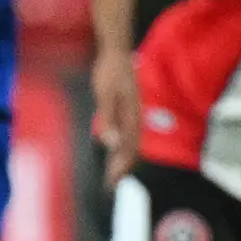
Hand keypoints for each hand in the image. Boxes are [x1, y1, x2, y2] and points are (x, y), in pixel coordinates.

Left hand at [87, 49, 141, 182]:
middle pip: (131, 150)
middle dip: (121, 169)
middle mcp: (135, 119)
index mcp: (131, 118)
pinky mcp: (127, 110)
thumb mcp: (105, 95)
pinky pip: (126, 134)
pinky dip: (120, 147)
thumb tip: (111, 143)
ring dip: (121, 160)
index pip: (128, 150)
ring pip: (129, 143)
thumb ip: (109, 119)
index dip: (120, 169)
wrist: (116, 53)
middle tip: (111, 186)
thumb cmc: (109, 73)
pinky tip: (112, 150)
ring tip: (112, 174)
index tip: (112, 184)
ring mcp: (132, 114)